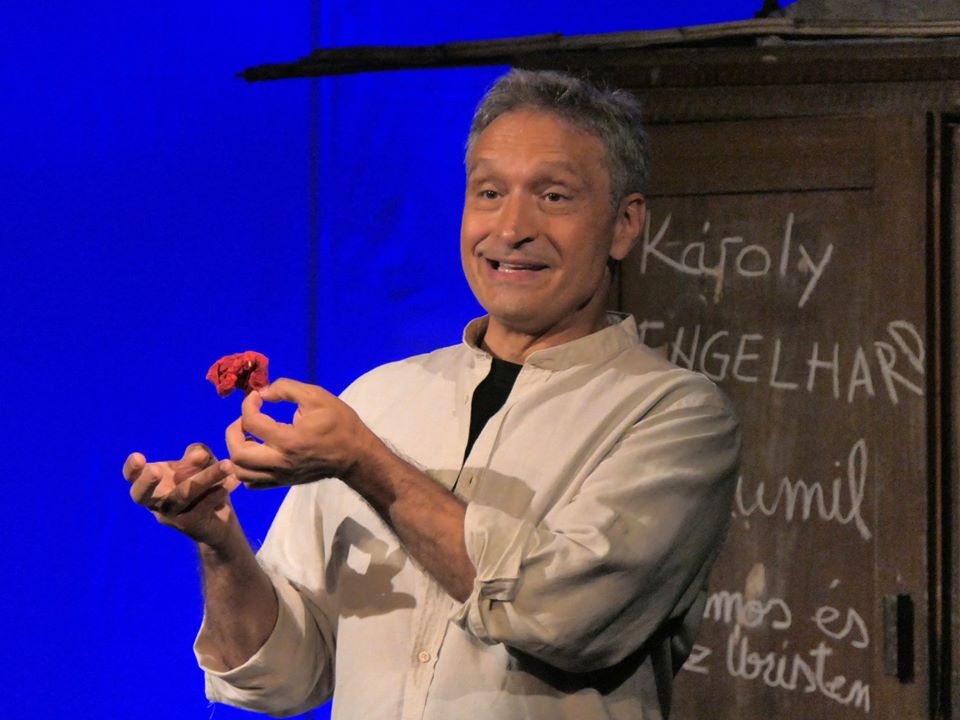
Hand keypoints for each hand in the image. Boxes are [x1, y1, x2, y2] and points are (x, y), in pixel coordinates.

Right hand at [123, 443, 240, 546]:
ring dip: (206, 477)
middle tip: (155, 470)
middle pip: (141, 496)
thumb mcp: (200, 465)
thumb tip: (200, 454)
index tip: (138, 456)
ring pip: (184, 494)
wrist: (220, 519)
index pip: (133, 479)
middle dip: (146, 483)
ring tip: (227, 464)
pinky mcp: (191, 525)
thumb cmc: (203, 484)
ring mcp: (172, 516)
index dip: (131, 470)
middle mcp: (156, 502)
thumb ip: (198, 454)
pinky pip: (204, 505)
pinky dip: (220, 490)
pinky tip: (234, 481)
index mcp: (152, 485)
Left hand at [226, 378, 378, 488]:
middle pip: (238, 453)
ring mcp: (280, 475)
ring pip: (240, 473)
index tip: (258, 396)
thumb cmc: (339, 423)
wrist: (355, 455)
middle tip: (246, 419)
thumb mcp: (317, 396)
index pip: (251, 422)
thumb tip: (263, 392)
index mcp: (289, 440)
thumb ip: (286, 388)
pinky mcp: (282, 482)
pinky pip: (251, 483)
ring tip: (248, 437)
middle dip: (233, 431)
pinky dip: (245, 468)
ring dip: (236, 451)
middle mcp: (280, 461)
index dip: (249, 404)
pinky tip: (255, 453)